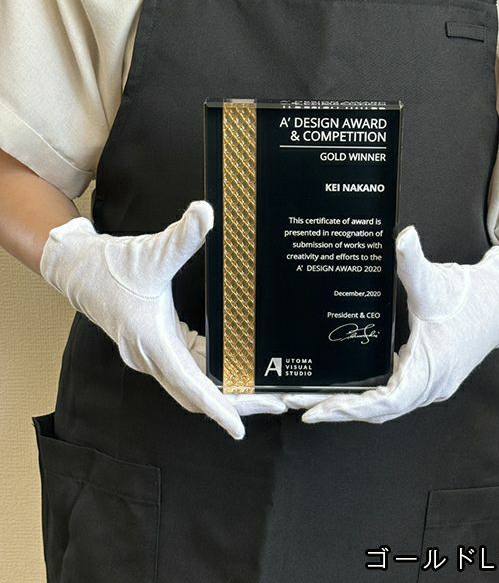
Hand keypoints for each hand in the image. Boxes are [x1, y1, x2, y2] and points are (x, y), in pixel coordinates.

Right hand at [39, 201, 281, 439]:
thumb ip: (181, 237)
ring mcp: (153, 356)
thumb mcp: (151, 252)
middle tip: (277, 403)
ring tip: (265, 390)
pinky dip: (212, 372)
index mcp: (152, 343)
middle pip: (198, 394)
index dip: (217, 409)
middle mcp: (152, 358)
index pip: (189, 387)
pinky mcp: (156, 347)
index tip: (240, 428)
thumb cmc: (111, 265)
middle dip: (237, 402)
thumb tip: (207, 212)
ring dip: (226, 390)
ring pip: (194, 384)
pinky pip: (188, 368)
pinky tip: (236, 364)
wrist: (78, 269)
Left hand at [289, 225, 498, 423]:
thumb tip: (403, 236)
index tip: (315, 412)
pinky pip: (392, 395)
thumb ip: (415, 262)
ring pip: (384, 406)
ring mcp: (430, 385)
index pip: (384, 402)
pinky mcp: (428, 377)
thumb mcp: (437, 281)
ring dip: (350, 404)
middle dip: (336, 408)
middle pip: (376, 409)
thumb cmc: (470, 296)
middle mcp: (430, 386)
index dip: (348, 409)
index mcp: (431, 370)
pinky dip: (367, 396)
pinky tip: (345, 385)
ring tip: (311, 398)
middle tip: (296, 403)